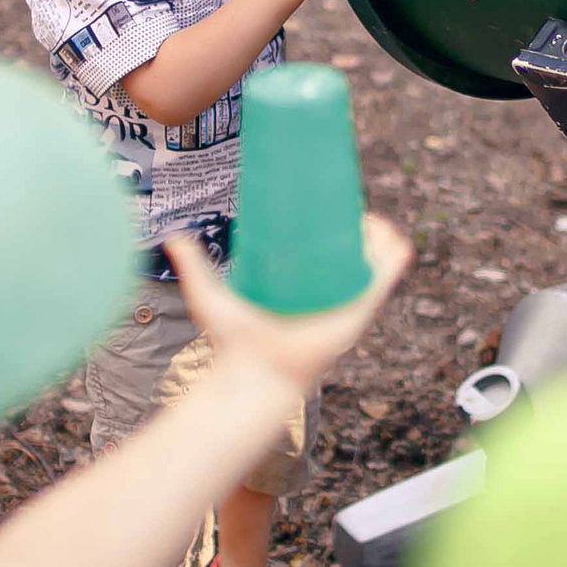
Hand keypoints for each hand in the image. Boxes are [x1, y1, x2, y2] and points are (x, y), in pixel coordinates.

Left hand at [166, 214, 411, 387]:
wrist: (253, 372)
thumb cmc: (234, 340)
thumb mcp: (210, 293)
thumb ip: (192, 265)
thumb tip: (170, 234)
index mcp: (303, 283)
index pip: (326, 246)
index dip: (336, 221)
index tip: (331, 194)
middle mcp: (329, 290)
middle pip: (355, 248)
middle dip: (359, 221)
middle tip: (343, 200)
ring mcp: (348, 298)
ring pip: (377, 257)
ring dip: (380, 233)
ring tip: (365, 217)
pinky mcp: (360, 308)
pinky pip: (387, 276)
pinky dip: (395, 254)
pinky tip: (389, 236)